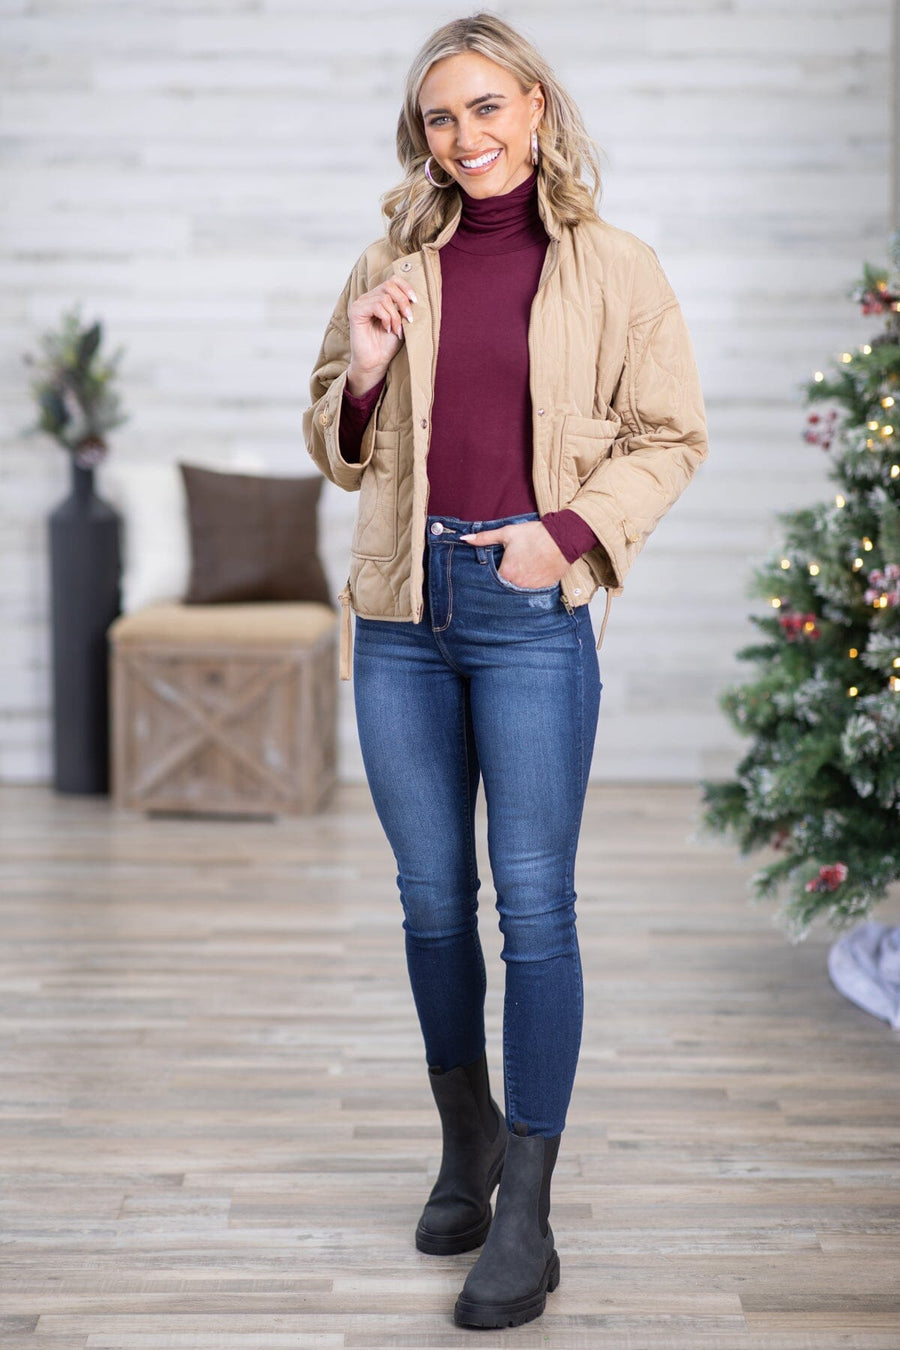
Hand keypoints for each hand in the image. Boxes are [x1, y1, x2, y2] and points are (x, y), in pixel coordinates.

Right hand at [347, 277, 417, 394]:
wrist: (376, 362)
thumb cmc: (387, 344)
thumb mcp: (402, 322)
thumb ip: (405, 307)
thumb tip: (414, 297)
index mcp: (378, 297)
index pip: (393, 280)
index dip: (406, 287)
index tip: (416, 302)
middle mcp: (368, 298)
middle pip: (389, 285)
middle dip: (403, 301)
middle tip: (409, 319)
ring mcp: (360, 303)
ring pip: (384, 297)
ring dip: (395, 316)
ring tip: (396, 330)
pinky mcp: (356, 311)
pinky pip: (376, 306)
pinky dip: (386, 318)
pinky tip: (387, 329)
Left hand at [459, 521, 568, 587]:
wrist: (562, 538)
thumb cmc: (534, 535)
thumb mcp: (507, 533)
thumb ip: (484, 538)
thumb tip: (464, 539)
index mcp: (506, 573)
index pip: (491, 582)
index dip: (490, 577)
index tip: (492, 572)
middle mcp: (518, 585)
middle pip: (504, 589)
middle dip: (502, 583)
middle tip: (508, 571)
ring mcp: (532, 589)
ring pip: (518, 592)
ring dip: (516, 585)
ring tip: (520, 573)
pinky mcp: (544, 589)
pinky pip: (532, 592)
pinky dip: (529, 586)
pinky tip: (531, 576)